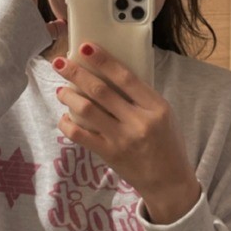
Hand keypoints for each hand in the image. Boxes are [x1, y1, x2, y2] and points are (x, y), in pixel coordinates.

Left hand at [53, 44, 200, 224]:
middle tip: (60, 63)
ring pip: (87, 110)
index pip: (125, 77)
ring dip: (69, 97)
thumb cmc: (168, 145)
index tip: (85, 47)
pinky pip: (81, 136)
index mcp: (156, 107)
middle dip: (76, 73)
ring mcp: (122, 139)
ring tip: (61, 90)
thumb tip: (110, 74)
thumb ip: (142, 97)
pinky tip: (65, 117)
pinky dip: (68, 124)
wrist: (169, 182)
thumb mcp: (165, 115)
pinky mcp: (109, 155)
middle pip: (100, 90)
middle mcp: (139, 121)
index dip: (103, 60)